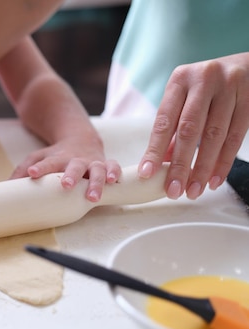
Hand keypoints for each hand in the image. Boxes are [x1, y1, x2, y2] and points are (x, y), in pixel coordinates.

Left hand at [10, 139, 120, 201]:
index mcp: (57, 159)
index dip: (40, 168)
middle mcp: (75, 160)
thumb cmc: (56, 156)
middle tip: (66, 186)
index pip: (47, 163)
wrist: (81, 140)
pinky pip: (113, 167)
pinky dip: (114, 172)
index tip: (32, 174)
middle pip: (73, 167)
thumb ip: (22, 171)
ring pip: (95, 170)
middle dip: (71, 176)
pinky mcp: (105, 164)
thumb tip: (4, 187)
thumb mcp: (37, 158)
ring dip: (95, 182)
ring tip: (92, 195)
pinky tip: (113, 181)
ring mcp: (91, 162)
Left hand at [139, 52, 248, 199]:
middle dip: (180, 165)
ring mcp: (229, 87)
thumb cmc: (207, 87)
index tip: (147, 173)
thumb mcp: (186, 98)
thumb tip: (159, 163)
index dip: (155, 149)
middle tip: (174, 191)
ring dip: (203, 168)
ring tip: (194, 191)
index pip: (164, 121)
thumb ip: (174, 128)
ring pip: (215, 136)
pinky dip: (224, 161)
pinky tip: (214, 180)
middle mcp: (204, 80)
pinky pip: (236, 136)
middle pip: (189, 130)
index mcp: (180, 80)